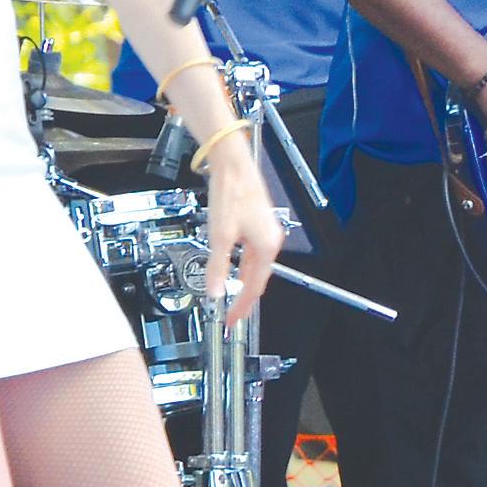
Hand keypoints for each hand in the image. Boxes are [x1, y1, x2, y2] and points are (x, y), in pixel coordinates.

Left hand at [202, 135, 283, 318]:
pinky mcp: (259, 224)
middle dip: (244, 299)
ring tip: (231, 297)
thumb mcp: (220, 236)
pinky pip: (253, 254)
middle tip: (231, 315)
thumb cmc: (232, 195)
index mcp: (266, 247)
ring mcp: (266, 231)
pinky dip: (243, 268)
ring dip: (243, 283)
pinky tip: (234, 269)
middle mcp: (271, 240)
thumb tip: (215, 292)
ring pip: (255, 267)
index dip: (241, 307)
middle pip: (258, 279)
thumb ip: (218, 268)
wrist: (233, 165)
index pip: (254, 288)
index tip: (231, 321)